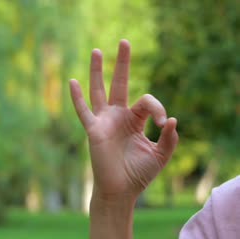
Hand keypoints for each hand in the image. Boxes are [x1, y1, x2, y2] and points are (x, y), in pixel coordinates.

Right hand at [69, 40, 177, 199]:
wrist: (120, 191)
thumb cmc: (138, 174)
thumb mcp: (160, 156)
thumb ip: (169, 139)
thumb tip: (171, 119)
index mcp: (134, 120)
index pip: (146, 100)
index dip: (157, 108)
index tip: (164, 125)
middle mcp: (118, 116)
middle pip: (120, 83)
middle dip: (122, 63)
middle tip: (124, 41)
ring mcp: (104, 122)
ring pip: (99, 91)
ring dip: (98, 71)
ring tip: (98, 50)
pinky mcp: (93, 131)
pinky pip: (83, 112)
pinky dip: (77, 98)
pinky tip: (72, 81)